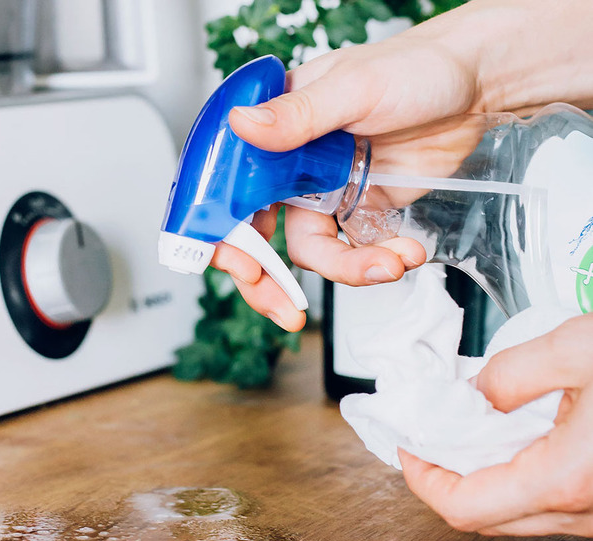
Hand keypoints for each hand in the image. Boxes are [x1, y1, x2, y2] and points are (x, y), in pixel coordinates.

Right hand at [212, 0, 592, 330]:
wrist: (479, 88)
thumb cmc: (416, 68)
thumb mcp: (354, 87)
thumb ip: (297, 115)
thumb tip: (242, 126)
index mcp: (275, 130)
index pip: (229, 190)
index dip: (227, 235)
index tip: (245, 268)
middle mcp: (291, 167)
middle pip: (256, 235)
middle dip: (267, 280)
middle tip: (285, 308)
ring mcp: (324, 194)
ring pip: (309, 253)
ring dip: (347, 271)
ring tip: (390, 263)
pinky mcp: (359, 213)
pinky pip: (352, 254)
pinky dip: (375, 263)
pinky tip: (405, 251)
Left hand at [399, 314, 592, 536]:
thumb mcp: (581, 348)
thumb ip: (514, 373)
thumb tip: (477, 395)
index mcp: (566, 480)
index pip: (462, 506)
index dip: (421, 479)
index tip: (405, 446)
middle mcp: (586, 510)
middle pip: (485, 516)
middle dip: (446, 476)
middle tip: (428, 436)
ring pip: (519, 511)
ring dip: (484, 475)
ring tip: (468, 428)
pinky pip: (552, 500)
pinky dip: (520, 472)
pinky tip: (518, 432)